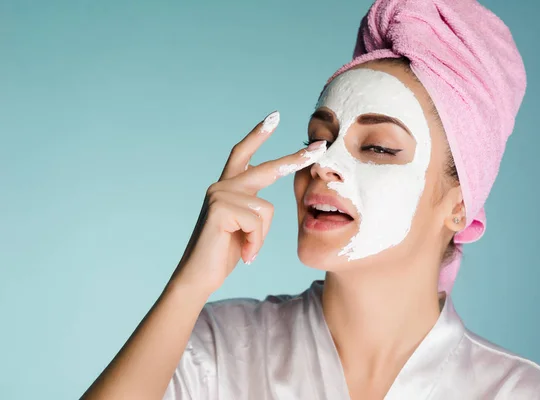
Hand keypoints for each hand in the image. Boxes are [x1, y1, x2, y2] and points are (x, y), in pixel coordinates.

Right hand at [173, 111, 325, 294]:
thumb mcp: (245, 226)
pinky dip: (255, 243)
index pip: (243, 154)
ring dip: (260, 237)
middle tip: (320, 147)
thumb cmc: (224, 253)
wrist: (199, 276)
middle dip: (295, 159)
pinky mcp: (220, 208)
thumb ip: (254, 208)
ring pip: (266, 210)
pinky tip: (243, 253)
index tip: (274, 117)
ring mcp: (219, 195)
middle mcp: (222, 186)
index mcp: (228, 187)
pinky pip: (257, 222)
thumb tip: (268, 204)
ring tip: (246, 249)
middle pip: (265, 168)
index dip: (258, 135)